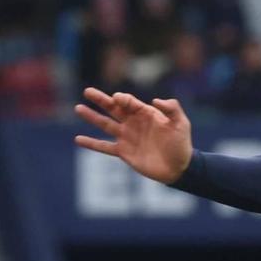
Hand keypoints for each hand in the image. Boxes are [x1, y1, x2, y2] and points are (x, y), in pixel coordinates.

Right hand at [74, 88, 192, 184]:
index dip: (122, 99)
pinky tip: (78, 139)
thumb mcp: (181, 124)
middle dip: (101, 100)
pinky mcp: (124, 152)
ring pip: (105, 124)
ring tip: (78, 108)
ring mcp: (127, 137)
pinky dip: (92, 143)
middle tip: (87, 91)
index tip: (117, 99)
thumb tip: (155, 100)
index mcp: (145, 114)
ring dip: (92, 117)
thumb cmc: (181, 144)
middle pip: (113, 108)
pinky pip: (105, 147)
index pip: (129, 102)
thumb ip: (172, 109)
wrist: (179, 168)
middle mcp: (133, 123)